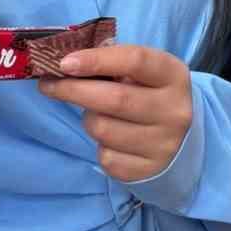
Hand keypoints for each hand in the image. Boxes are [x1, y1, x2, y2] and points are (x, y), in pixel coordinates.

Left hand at [39, 44, 192, 183]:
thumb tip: (67, 66)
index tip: (65, 63)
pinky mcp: (148, 171)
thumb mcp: (143, 73)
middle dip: (73, 90)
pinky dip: (99, 145)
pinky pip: (106, 157)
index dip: (97, 60)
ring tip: (94, 113)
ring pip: (103, 129)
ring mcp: (163, 144)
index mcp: (173, 76)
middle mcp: (174, 111)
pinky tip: (109, 138)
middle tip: (48, 85)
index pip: (135, 61)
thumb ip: (112, 64)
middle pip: (114, 99)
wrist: (182, 140)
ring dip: (88, 119)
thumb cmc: (149, 94)